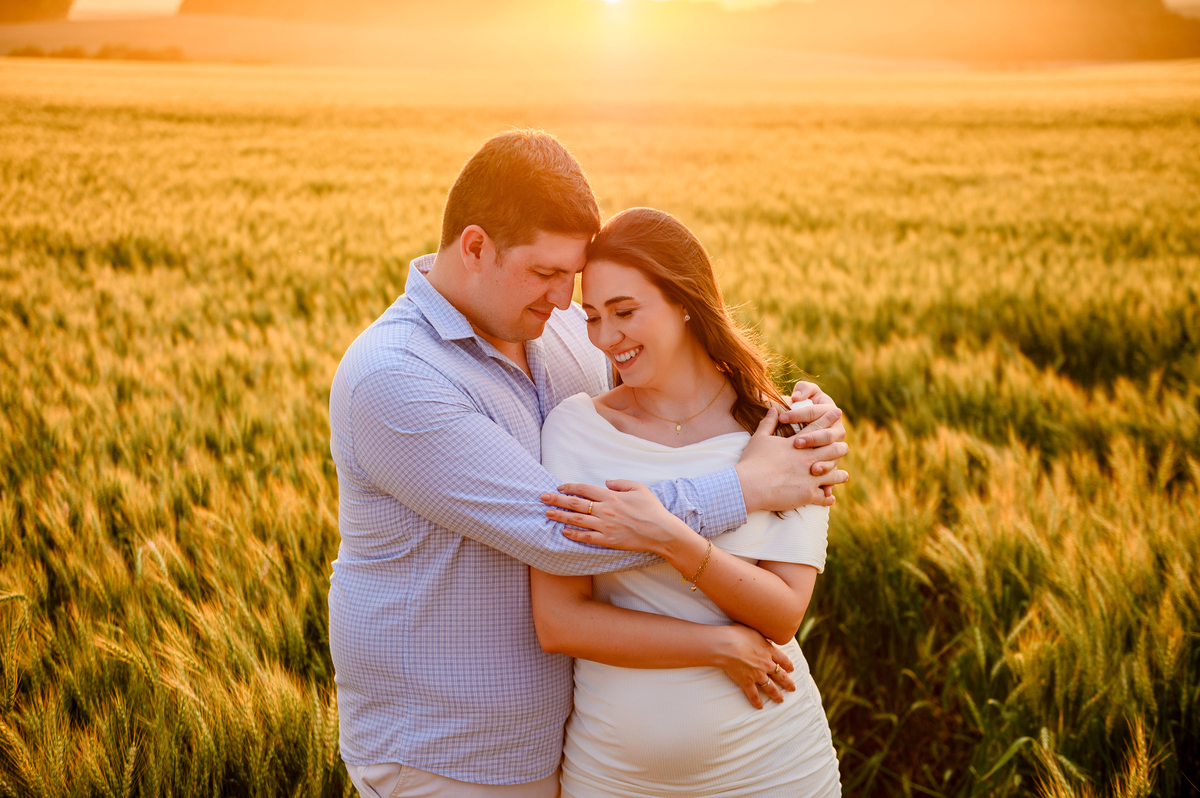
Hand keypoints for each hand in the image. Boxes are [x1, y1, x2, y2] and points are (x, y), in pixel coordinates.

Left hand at [540, 479, 687, 555]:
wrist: (661, 531)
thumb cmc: (652, 509)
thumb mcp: (639, 488)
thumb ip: (620, 483)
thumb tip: (606, 482)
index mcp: (611, 496)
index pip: (584, 489)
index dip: (570, 487)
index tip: (559, 487)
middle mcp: (605, 510)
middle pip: (575, 504)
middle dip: (557, 500)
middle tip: (542, 497)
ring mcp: (605, 526)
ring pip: (577, 520)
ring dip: (560, 516)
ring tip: (548, 514)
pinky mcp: (607, 540)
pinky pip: (586, 537)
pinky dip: (574, 534)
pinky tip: (564, 532)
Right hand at [713, 624, 796, 708]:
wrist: (726, 645)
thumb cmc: (737, 633)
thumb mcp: (753, 629)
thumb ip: (760, 634)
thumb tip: (763, 632)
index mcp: (768, 651)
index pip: (783, 660)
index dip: (788, 665)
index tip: (791, 669)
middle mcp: (766, 664)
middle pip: (781, 676)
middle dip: (788, 683)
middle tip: (792, 688)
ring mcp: (757, 675)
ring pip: (770, 688)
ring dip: (776, 695)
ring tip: (781, 700)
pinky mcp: (746, 682)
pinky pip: (753, 695)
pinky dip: (757, 702)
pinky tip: (760, 707)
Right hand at [735, 408, 848, 512]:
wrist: (751, 485)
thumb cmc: (753, 461)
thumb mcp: (759, 438)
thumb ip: (768, 423)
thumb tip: (772, 409)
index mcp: (798, 445)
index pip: (817, 428)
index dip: (828, 419)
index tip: (837, 413)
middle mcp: (808, 459)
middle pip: (833, 450)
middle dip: (840, 447)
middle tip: (845, 446)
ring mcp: (810, 478)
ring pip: (833, 475)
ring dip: (839, 475)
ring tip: (844, 475)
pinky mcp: (808, 495)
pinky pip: (824, 497)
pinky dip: (828, 498)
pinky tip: (830, 498)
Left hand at [782, 382, 846, 480]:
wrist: (803, 426)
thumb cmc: (801, 407)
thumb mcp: (803, 394)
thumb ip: (803, 389)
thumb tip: (797, 396)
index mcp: (830, 410)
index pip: (816, 412)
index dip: (799, 414)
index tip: (782, 418)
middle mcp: (837, 428)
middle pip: (827, 435)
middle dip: (812, 438)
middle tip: (796, 442)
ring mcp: (837, 446)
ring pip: (834, 452)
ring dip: (821, 457)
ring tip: (809, 464)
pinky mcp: (833, 460)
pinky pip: (833, 468)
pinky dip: (826, 472)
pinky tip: (814, 474)